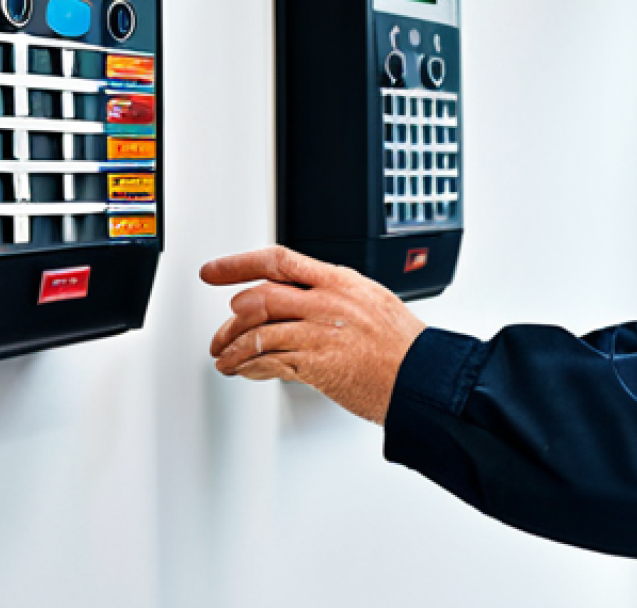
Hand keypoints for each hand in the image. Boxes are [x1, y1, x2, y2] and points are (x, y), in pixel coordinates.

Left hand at [201, 246, 425, 424]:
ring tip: (225, 359)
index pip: (278, 261)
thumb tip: (302, 300)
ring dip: (232, 349)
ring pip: (257, 333)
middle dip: (230, 320)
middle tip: (220, 333)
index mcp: (339, 280)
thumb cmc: (402, 344)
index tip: (214, 270)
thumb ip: (333, 297)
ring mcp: (320, 332)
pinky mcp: (316, 364)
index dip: (238, 263)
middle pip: (259, 298)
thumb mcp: (370, 301)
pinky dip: (248, 367)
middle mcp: (326, 302)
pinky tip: (243, 371)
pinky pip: (268, 362)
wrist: (422, 375)